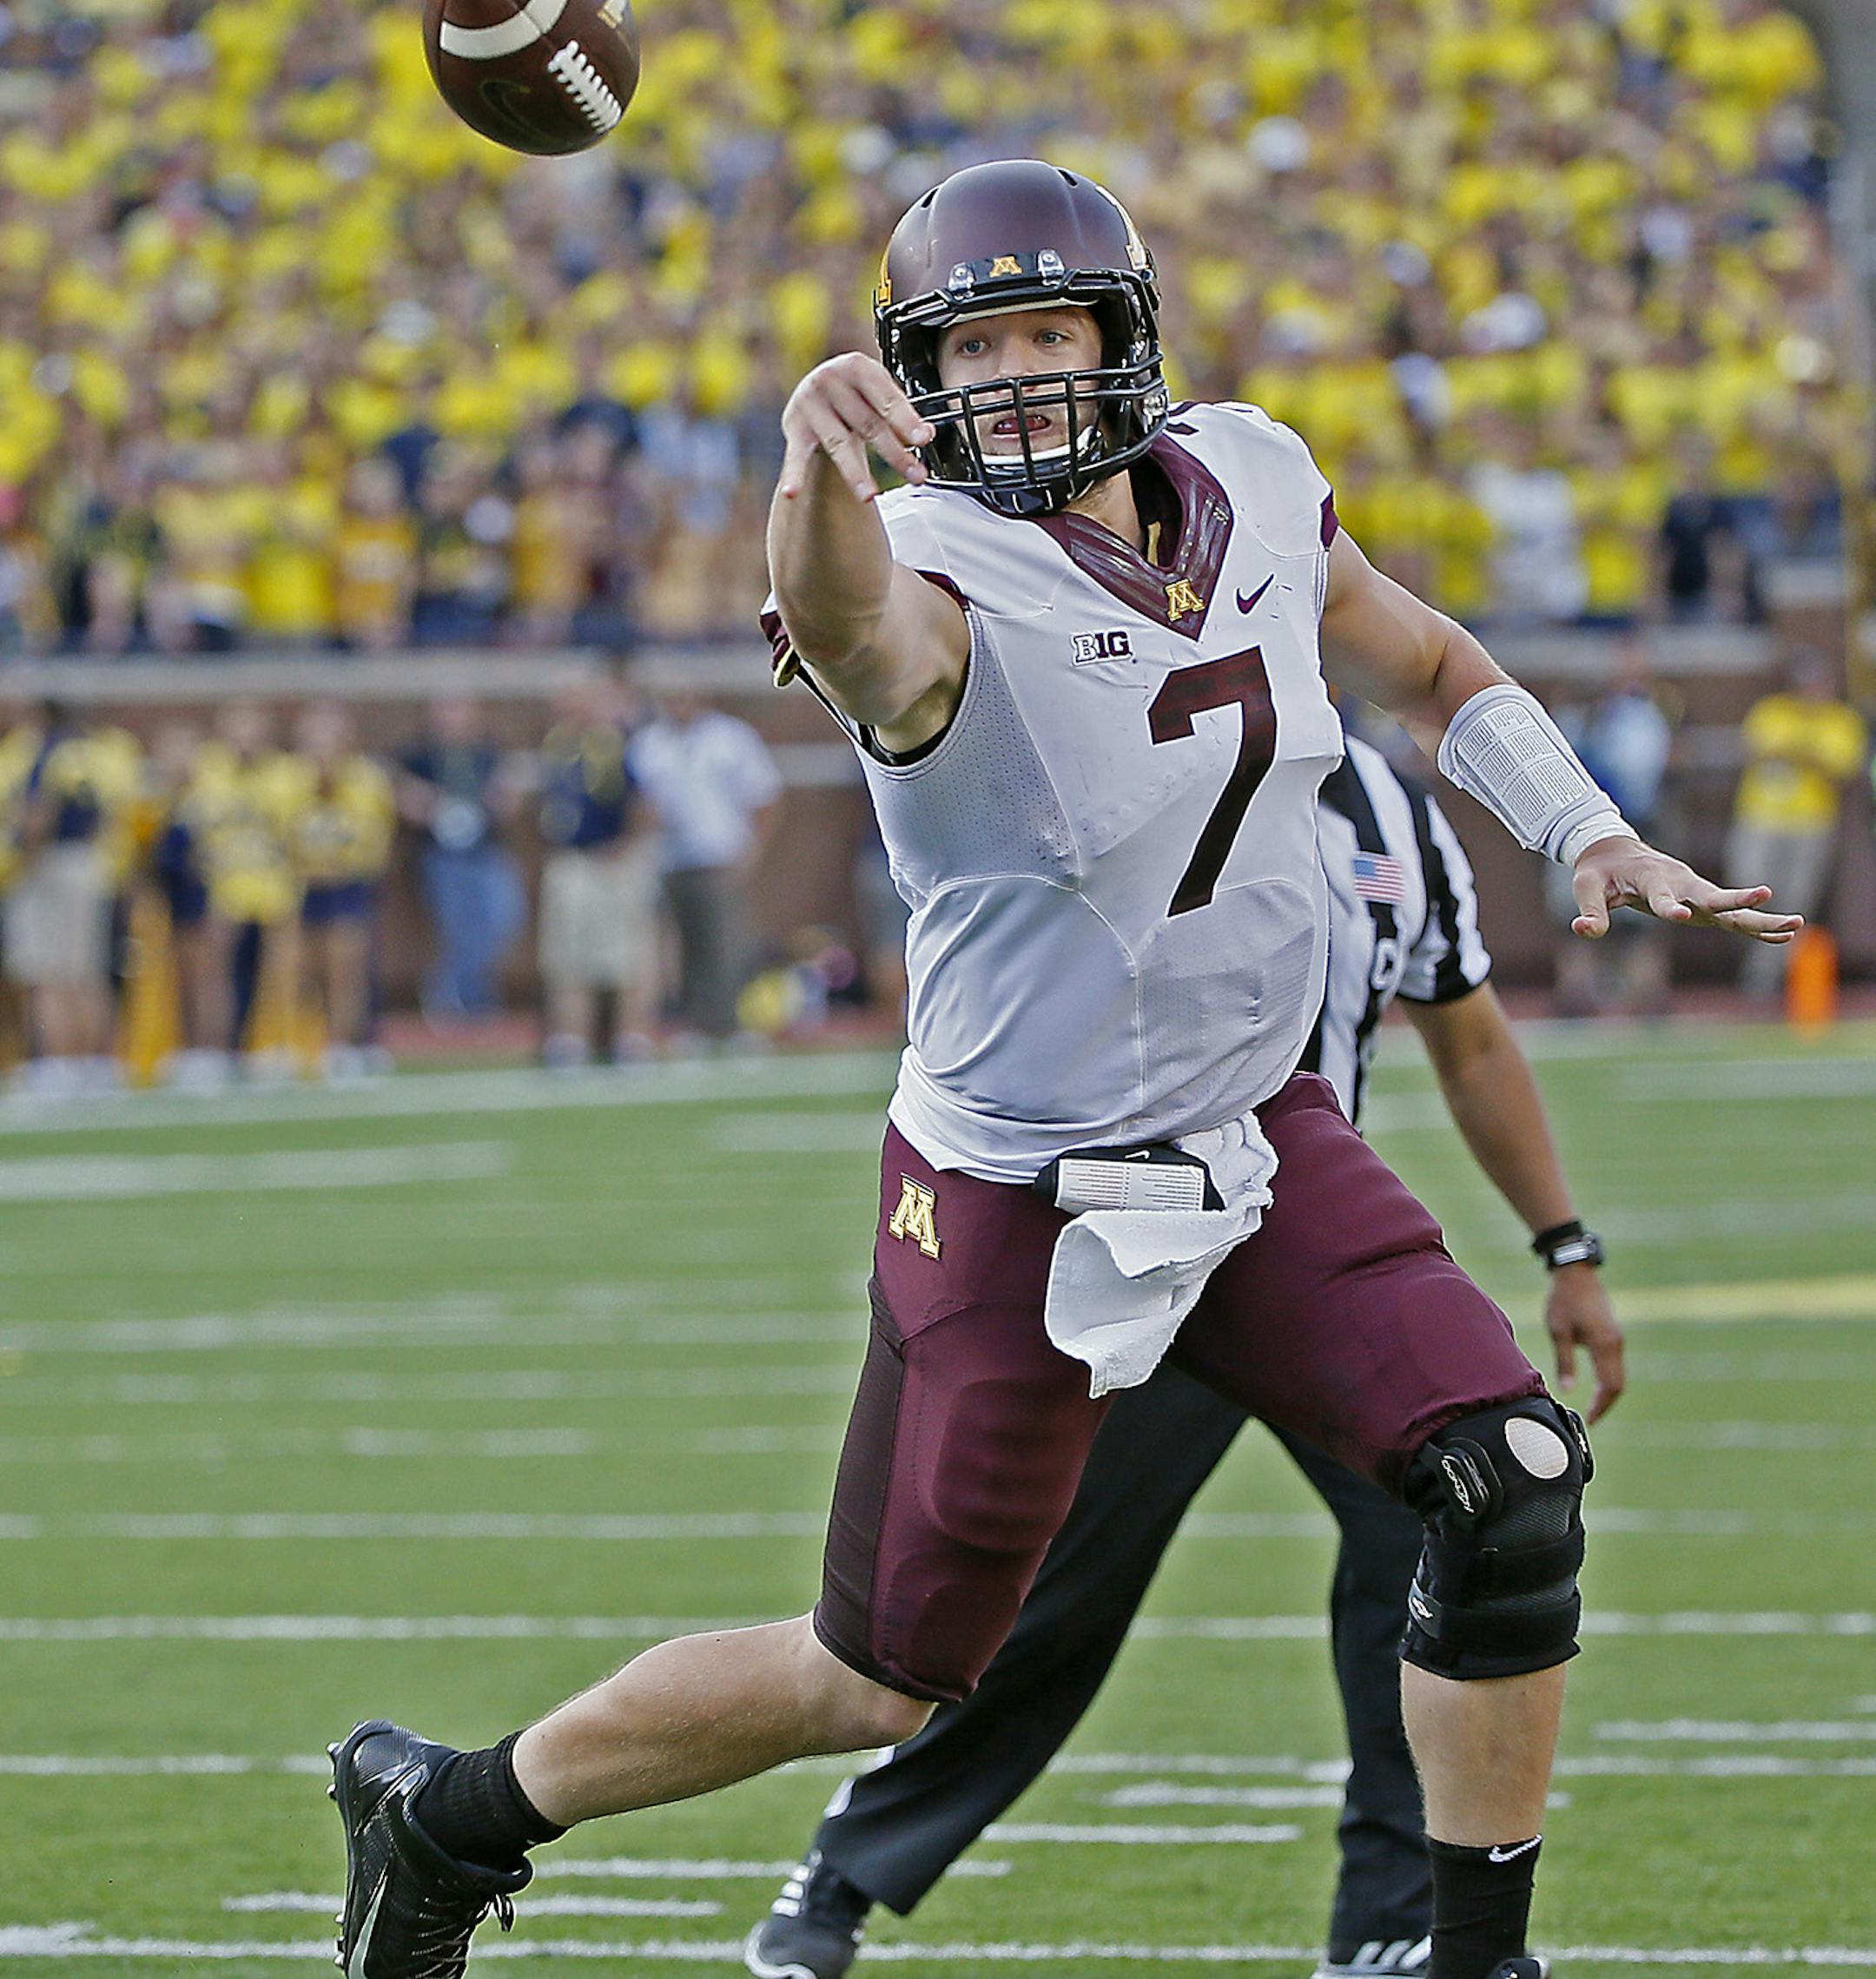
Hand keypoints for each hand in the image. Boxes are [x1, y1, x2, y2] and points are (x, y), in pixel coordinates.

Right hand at [779, 353, 935, 505]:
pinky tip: (792, 492)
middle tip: (916, 475)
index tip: (923, 439)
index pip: (886, 398)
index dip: (906, 420)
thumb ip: (901, 412)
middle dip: (894, 453)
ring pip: (838, 444)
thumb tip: (927, 433)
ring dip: (855, 473)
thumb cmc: (856, 390)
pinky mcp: (794, 427)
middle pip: (867, 424)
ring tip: (869, 495)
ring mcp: (809, 403)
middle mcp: (830, 380)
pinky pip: (795, 455)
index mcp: (857, 367)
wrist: (819, 385)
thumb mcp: (880, 393)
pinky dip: (794, 474)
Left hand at [1545, 1262, 1625, 1424]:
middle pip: (1618, 1384)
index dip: (1602, 1406)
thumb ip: (1564, 1362)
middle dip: (1606, 1404)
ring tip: (1593, 1408)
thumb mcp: (1558, 1331)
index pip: (1610, 1386)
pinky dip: (1608, 1380)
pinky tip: (1597, 1388)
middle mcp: (1616, 1344)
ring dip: (1608, 1393)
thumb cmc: (1563, 1301)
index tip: (1590, 1421)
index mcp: (1604, 1344)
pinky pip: (1616, 1365)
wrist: (1576, 1274)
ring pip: (1619, 1375)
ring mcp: (1617, 1339)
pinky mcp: (1613, 1335)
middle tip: (1591, 1419)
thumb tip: (1567, 1390)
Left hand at [1570, 835, 1802, 944]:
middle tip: (1765, 896)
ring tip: (1797, 925)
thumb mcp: (1586, 888)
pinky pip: (1732, 916)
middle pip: (1714, 897)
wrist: (1616, 852)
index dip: (1670, 906)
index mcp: (1652, 878)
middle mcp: (1682, 883)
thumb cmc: (1600, 871)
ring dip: (1762, 917)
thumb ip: (1591, 911)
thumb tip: (1584, 930)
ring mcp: (1696, 893)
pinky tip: (1783, 936)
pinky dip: (1756, 924)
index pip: (1662, 896)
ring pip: (1732, 909)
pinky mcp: (1702, 902)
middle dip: (1738, 900)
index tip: (1681, 916)